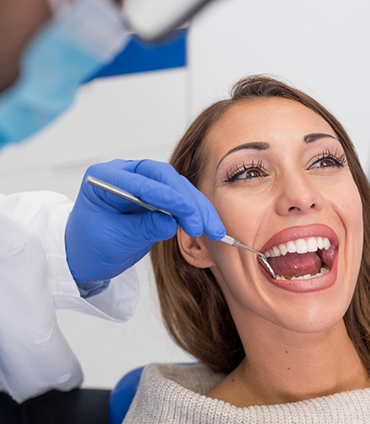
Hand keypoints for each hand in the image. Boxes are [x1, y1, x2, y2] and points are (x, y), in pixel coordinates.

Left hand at [65, 159, 225, 283]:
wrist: (87, 256)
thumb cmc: (89, 246)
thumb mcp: (113, 240)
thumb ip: (141, 229)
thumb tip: (170, 223)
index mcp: (105, 178)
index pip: (141, 182)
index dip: (166, 196)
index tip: (186, 211)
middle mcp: (125, 174)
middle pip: (164, 177)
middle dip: (186, 201)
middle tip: (200, 224)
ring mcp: (142, 183)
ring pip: (177, 187)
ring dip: (196, 207)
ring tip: (212, 229)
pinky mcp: (155, 197)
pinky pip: (179, 200)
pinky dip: (194, 212)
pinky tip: (207, 224)